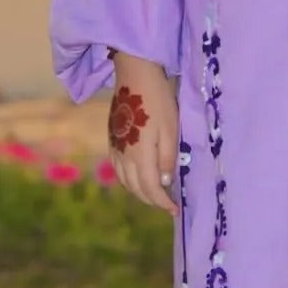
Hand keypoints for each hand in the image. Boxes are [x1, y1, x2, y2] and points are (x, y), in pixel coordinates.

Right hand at [107, 52, 178, 217]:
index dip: (162, 202)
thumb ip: (167, 158)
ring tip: (155, 194)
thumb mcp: (170, 129)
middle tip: (167, 204)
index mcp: (140, 155)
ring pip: (125, 181)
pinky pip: (117, 169)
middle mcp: (124, 156)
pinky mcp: (111, 140)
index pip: (151, 189)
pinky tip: (138, 177)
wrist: (134, 77)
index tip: (175, 210)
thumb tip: (165, 182)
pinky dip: (128, 180)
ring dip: (139, 192)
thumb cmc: (158, 101)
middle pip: (136, 188)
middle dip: (152, 200)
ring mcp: (115, 148)